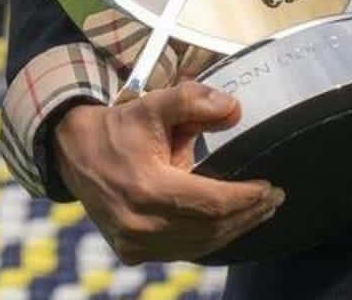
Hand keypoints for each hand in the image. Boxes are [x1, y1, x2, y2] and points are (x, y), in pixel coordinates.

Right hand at [52, 80, 284, 263]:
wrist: (76, 153)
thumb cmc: (121, 127)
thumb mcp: (156, 103)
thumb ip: (195, 100)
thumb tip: (235, 110)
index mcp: (146, 187)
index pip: (211, 202)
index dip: (245, 197)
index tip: (271, 186)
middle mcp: (139, 223)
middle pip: (210, 228)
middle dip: (248, 214)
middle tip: (275, 199)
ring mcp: (134, 243)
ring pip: (199, 245)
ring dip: (235, 229)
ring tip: (261, 211)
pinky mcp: (132, 252)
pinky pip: (183, 251)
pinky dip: (210, 239)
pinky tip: (231, 225)